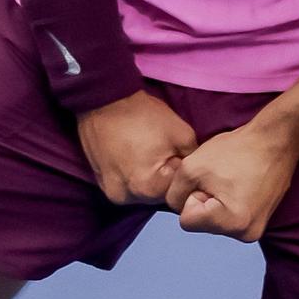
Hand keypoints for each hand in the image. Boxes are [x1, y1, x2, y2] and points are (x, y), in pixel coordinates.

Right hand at [76, 91, 197, 204]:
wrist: (103, 101)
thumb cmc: (143, 115)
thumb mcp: (181, 133)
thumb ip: (193, 159)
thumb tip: (195, 172)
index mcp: (150, 188)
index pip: (178, 191)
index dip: (181, 171)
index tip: (176, 154)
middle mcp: (129, 197)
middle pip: (159, 195)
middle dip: (165, 177)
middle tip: (162, 151)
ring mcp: (113, 193)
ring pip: (143, 192)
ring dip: (149, 179)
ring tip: (146, 153)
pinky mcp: (103, 185)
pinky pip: (127, 186)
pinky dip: (133, 176)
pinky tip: (133, 157)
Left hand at [164, 118, 298, 241]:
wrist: (276, 140)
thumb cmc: (237, 150)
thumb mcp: (190, 168)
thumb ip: (173, 193)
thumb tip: (179, 208)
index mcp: (232, 223)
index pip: (186, 221)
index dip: (191, 196)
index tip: (210, 180)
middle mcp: (246, 234)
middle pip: (201, 223)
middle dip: (203, 200)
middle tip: (222, 178)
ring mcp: (256, 231)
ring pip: (213, 221)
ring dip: (215, 201)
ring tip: (232, 179)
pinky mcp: (260, 222)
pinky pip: (228, 218)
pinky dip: (227, 202)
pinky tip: (239, 184)